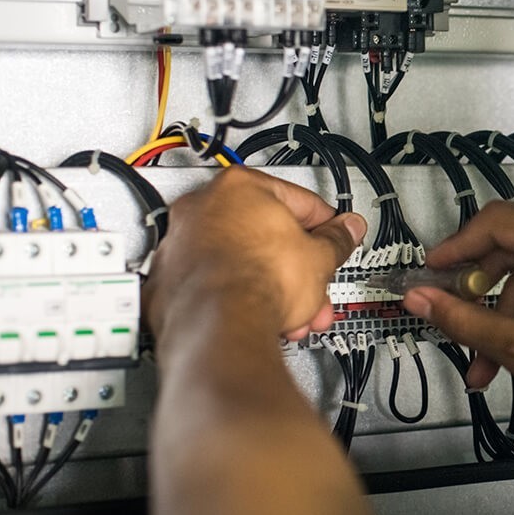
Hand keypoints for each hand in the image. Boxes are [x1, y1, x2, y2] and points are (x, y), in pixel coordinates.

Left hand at [143, 167, 366, 346]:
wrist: (221, 328)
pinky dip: (236, 297)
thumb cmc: (258, 282)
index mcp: (241, 187)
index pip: (297, 200)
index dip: (323, 225)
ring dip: (272, 286)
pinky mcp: (167, 281)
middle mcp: (202, 208)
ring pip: (239, 262)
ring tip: (296, 312)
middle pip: (264, 234)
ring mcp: (180, 244)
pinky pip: (213, 283)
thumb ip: (336, 239)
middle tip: (314, 282)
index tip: (332, 238)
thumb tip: (346, 230)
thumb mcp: (319, 257)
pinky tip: (261, 316)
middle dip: (296, 266)